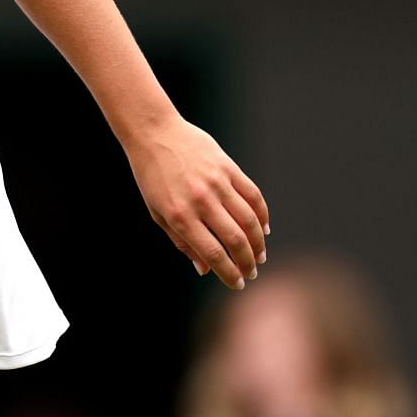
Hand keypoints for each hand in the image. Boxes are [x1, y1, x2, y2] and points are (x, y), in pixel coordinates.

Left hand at [124, 116, 269, 289]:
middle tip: (252, 273)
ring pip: (249, 219)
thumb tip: (205, 269)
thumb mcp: (158, 213)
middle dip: (248, 263)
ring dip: (259, 242)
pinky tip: (264, 228)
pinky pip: (252, 195)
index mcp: (180, 216)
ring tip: (260, 255)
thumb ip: (182, 242)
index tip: (237, 283)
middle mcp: (201, 201)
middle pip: (236, 240)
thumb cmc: (152, 176)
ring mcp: (217, 182)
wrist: (153, 133)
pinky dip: (262, 214)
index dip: (229, 274)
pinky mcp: (228, 167)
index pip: (213, 254)